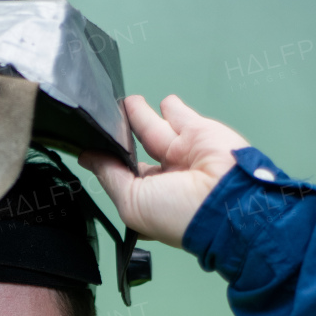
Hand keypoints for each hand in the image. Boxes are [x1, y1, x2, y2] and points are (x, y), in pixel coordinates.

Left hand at [78, 94, 248, 248]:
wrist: (227, 199)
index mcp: (153, 201)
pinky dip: (170, 107)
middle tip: (104, 124)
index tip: (91, 150)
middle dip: (122, 139)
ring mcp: (183, 153)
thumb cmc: (181, 214)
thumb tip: (88, 158)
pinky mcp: (197, 131)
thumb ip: (109, 176)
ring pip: (155, 129)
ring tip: (122, 105)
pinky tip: (157, 102)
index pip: (126, 179)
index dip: (110, 165)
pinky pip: (180, 116)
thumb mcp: (132, 203)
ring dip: (140, 116)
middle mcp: (168, 178)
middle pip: (138, 152)